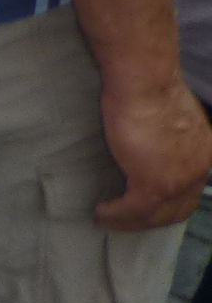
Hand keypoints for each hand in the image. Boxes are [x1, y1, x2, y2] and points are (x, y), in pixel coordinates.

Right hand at [95, 77, 211, 229]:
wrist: (144, 80)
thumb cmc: (150, 85)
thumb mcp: (169, 114)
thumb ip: (167, 133)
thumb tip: (154, 138)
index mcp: (204, 153)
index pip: (190, 189)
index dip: (169, 201)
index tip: (145, 203)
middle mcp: (198, 171)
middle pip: (177, 209)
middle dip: (152, 218)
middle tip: (127, 218)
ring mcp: (178, 181)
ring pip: (156, 215)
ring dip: (131, 221)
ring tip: (109, 218)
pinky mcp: (153, 184)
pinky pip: (134, 211)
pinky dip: (116, 216)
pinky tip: (102, 212)